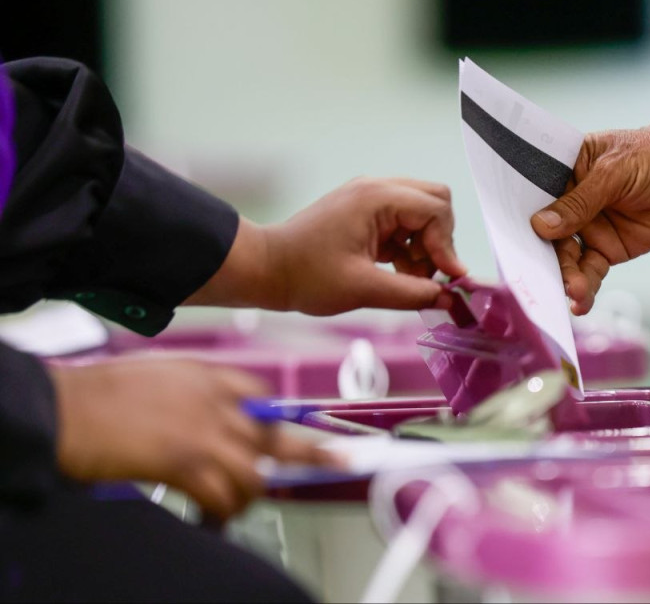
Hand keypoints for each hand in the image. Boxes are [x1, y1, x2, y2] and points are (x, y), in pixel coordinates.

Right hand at [51, 359, 338, 518]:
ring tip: (230, 505)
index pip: (267, 397)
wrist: (66, 408)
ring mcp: (205, 432)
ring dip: (248, 495)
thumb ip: (199, 395)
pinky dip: (220, 512)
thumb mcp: (164, 376)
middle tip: (341, 463)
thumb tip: (218, 421)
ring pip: (256, 473)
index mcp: (211, 376)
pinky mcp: (186, 462)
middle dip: (311, 456)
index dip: (287, 421)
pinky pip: (224, 495)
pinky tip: (210, 515)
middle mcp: (217, 402)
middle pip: (278, 435)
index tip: (311, 433)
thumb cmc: (103, 395)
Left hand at [188, 177, 466, 314]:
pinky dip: (409, 249)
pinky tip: (397, 274)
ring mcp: (370, 200)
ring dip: (425, 247)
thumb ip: (413, 294)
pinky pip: (403, 225)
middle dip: (439, 240)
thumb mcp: (364, 289)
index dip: (447, 246)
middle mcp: (377, 190)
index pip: (435, 210)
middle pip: (435, 202)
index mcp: (376, 198)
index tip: (448, 280)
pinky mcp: (365, 215)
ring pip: (421, 215)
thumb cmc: (306, 276)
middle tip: (428, 274)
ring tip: (409, 279)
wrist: (266, 270)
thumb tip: (449, 300)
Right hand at [531, 118, 649, 314]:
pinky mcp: (609, 249)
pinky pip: (590, 272)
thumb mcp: (614, 172)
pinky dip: (584, 289)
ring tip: (573, 292)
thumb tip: (541, 225)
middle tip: (545, 278)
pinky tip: (580, 302)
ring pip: (568, 259)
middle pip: (548, 236)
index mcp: (562, 173)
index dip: (520, 221)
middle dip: (545, 259)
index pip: (533, 198)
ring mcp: (589, 228)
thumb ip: (579, 201)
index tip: (513, 244)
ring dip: (566, 277)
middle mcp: (570, 203)